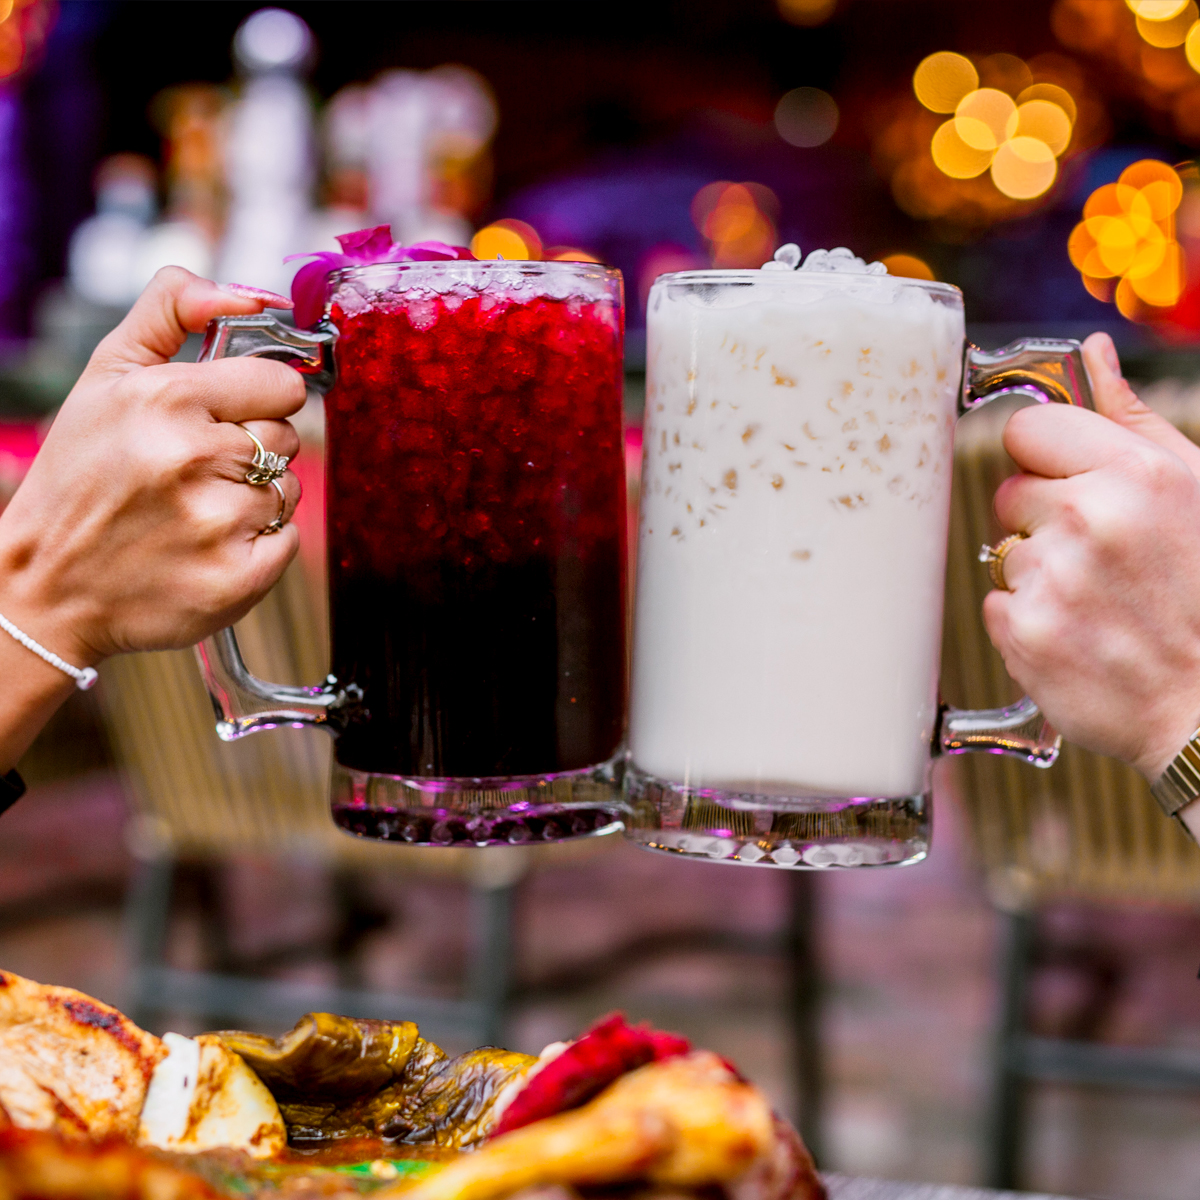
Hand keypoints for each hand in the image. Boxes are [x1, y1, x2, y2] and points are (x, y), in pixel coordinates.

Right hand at [0, 266, 304, 699]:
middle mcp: (195, 457)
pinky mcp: (237, 577)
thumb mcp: (105, 376)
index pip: (280, 384)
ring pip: (288, 490)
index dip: (258, 398)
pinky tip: (207, 546)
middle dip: (250, 449)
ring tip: (194, 510)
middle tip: (194, 471)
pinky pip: (289, 540)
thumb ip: (171, 312)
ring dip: (255, 499)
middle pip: (285, 437)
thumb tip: (248, 293)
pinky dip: (259, 545)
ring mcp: (219, 522)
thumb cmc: (79, 477)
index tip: (229, 414)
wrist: (47, 586)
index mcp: (166, 399)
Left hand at [983, 333, 1199, 780]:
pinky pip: (996, 605)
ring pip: (1004, 551)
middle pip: (1009, 492)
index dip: (1043, 456)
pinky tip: (1081, 634)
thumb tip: (1092, 353)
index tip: (1064, 479)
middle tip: (1101, 556)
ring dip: (1039, 573)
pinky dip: (1028, 620)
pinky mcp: (1025, 634)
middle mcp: (1089, 519)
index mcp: (1135, 474)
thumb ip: (1134, 420)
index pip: (1028, 429)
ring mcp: (1052, 579)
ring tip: (1100, 602)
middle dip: (1044, 518)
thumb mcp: (1198, 489)